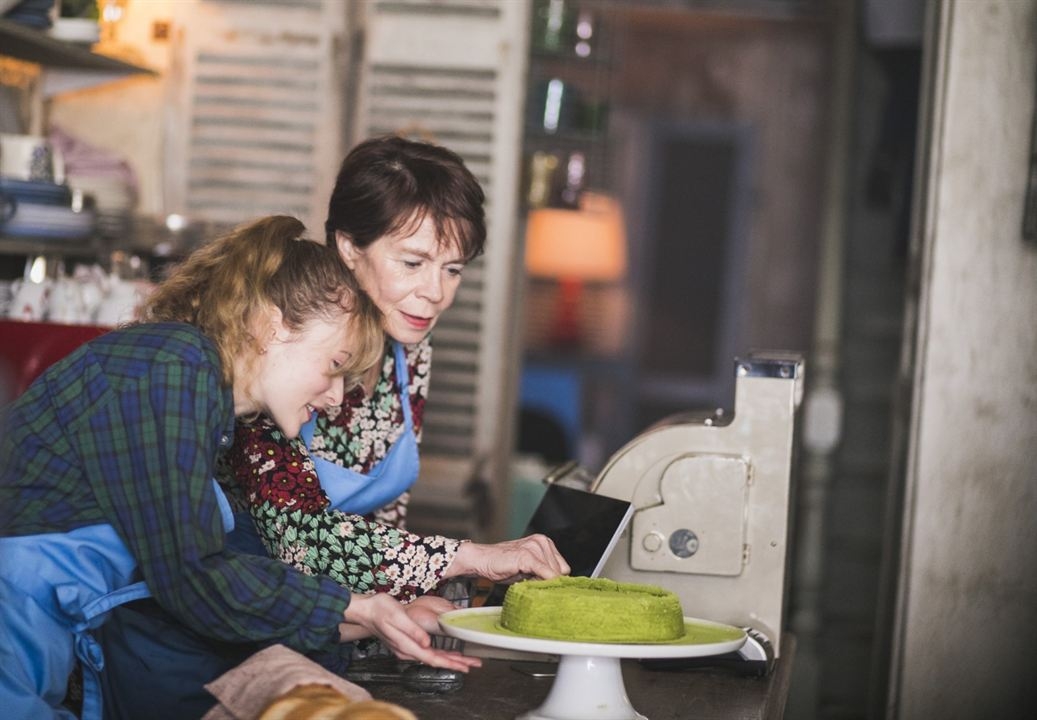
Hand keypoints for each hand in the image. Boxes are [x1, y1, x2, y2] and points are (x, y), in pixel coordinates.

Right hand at [341, 593, 480, 672]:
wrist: (366, 610)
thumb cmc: (380, 610)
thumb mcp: (398, 616)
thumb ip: (413, 631)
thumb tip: (426, 642)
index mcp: (406, 645)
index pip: (432, 658)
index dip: (450, 663)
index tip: (465, 666)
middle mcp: (407, 650)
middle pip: (435, 660)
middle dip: (455, 663)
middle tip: (473, 665)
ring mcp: (406, 648)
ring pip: (432, 657)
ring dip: (449, 659)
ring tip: (465, 661)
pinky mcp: (406, 643)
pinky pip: (427, 652)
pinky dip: (439, 654)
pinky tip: (446, 654)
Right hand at [446, 534, 569, 582]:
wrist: (481, 560)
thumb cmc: (504, 565)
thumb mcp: (529, 568)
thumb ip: (544, 573)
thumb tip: (560, 588)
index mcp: (545, 542)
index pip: (564, 568)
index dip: (554, 579)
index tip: (542, 585)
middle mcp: (542, 541)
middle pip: (561, 572)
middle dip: (547, 582)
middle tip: (529, 582)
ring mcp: (535, 547)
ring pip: (554, 575)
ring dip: (540, 583)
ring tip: (523, 579)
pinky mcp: (528, 555)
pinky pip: (546, 574)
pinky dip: (543, 583)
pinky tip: (530, 584)